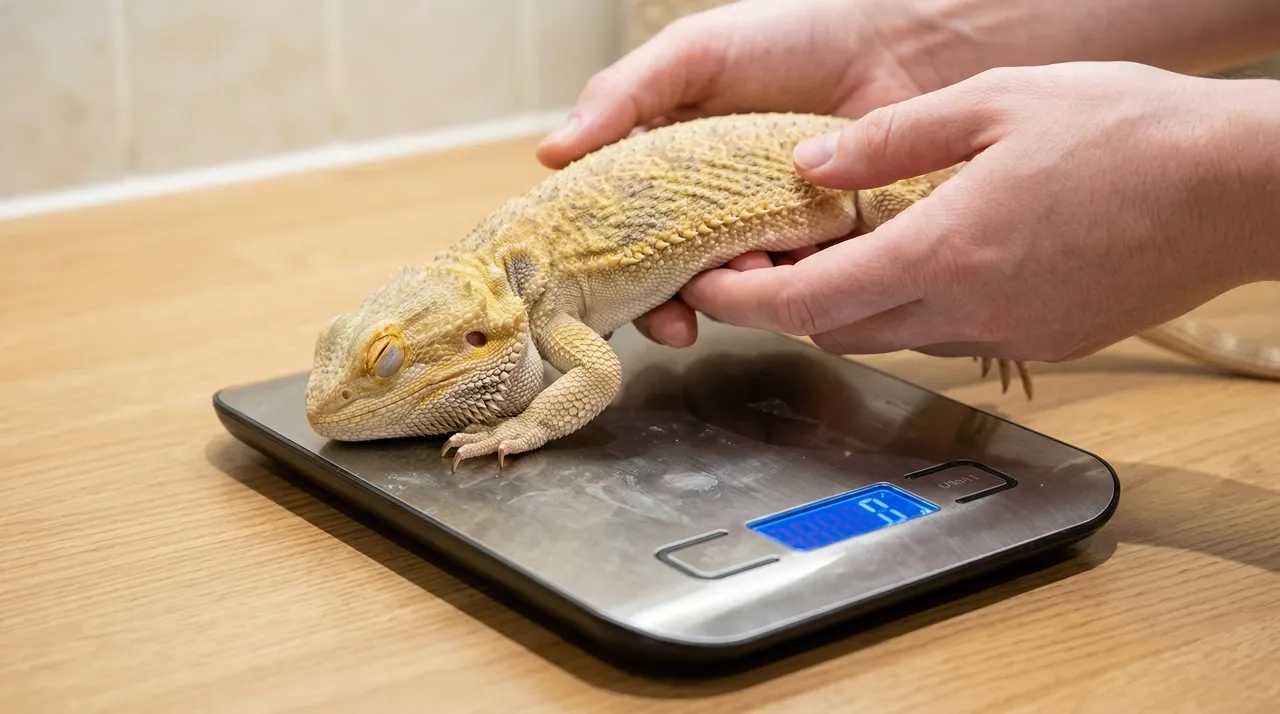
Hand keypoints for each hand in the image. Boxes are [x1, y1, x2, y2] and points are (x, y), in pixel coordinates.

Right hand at [534, 0, 932, 347]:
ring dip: (733, 293)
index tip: (599, 306)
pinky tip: (796, 259)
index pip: (620, 234)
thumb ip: (622, 96)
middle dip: (668, 305)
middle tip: (676, 316)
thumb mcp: (693, 54)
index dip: (604, 276)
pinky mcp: (824, 247)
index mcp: (666, 170)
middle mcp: (712, 210)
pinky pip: (801, 283)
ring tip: (750, 264)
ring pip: (734, 289)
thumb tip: (549, 152)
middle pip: (672, 278)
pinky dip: (793, 282)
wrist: (899, 40)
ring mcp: (768, 232)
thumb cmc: (792, 33)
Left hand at [677, 62, 1279, 362]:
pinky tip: (927, 260)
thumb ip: (887, 141)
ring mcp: (1006, 335)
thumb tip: (808, 164)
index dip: (740, 301)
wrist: (1237, 187)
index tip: (704, 287)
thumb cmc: (1128, 131)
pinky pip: (948, 337)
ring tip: (841, 252)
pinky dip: (913, 309)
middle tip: (763, 261)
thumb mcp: (993, 104)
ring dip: (851, 307)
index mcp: (942, 251)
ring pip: (890, 338)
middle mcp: (966, 310)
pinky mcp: (1042, 343)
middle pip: (837, 331)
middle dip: (788, 305)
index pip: (805, 304)